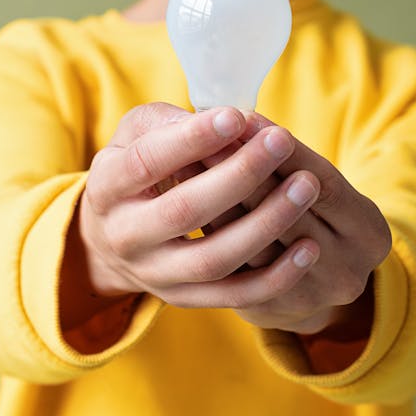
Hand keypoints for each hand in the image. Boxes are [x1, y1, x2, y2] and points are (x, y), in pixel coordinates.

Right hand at [74, 102, 331, 311]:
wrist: (109, 239)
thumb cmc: (137, 168)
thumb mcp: (134, 135)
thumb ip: (167, 122)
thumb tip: (219, 119)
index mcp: (107, 187)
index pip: (147, 162)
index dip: (192, 140)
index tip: (236, 117)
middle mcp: (125, 236)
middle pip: (184, 212)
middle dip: (239, 176)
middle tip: (281, 141)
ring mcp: (155, 274)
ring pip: (214, 259)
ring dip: (266, 224)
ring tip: (306, 187)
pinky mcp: (185, 299)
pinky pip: (235, 296)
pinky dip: (276, 276)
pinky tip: (309, 248)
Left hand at [203, 113, 392, 335]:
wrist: (313, 282)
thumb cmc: (315, 213)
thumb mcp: (322, 186)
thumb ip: (288, 158)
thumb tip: (239, 117)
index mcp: (370, 233)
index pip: (325, 183)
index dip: (283, 151)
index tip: (244, 116)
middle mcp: (346, 272)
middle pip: (288, 213)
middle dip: (244, 169)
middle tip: (204, 135)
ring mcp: (308, 299)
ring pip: (254, 242)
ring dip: (216, 197)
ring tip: (182, 160)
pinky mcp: (266, 312)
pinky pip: (232, 268)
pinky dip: (208, 228)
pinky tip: (181, 198)